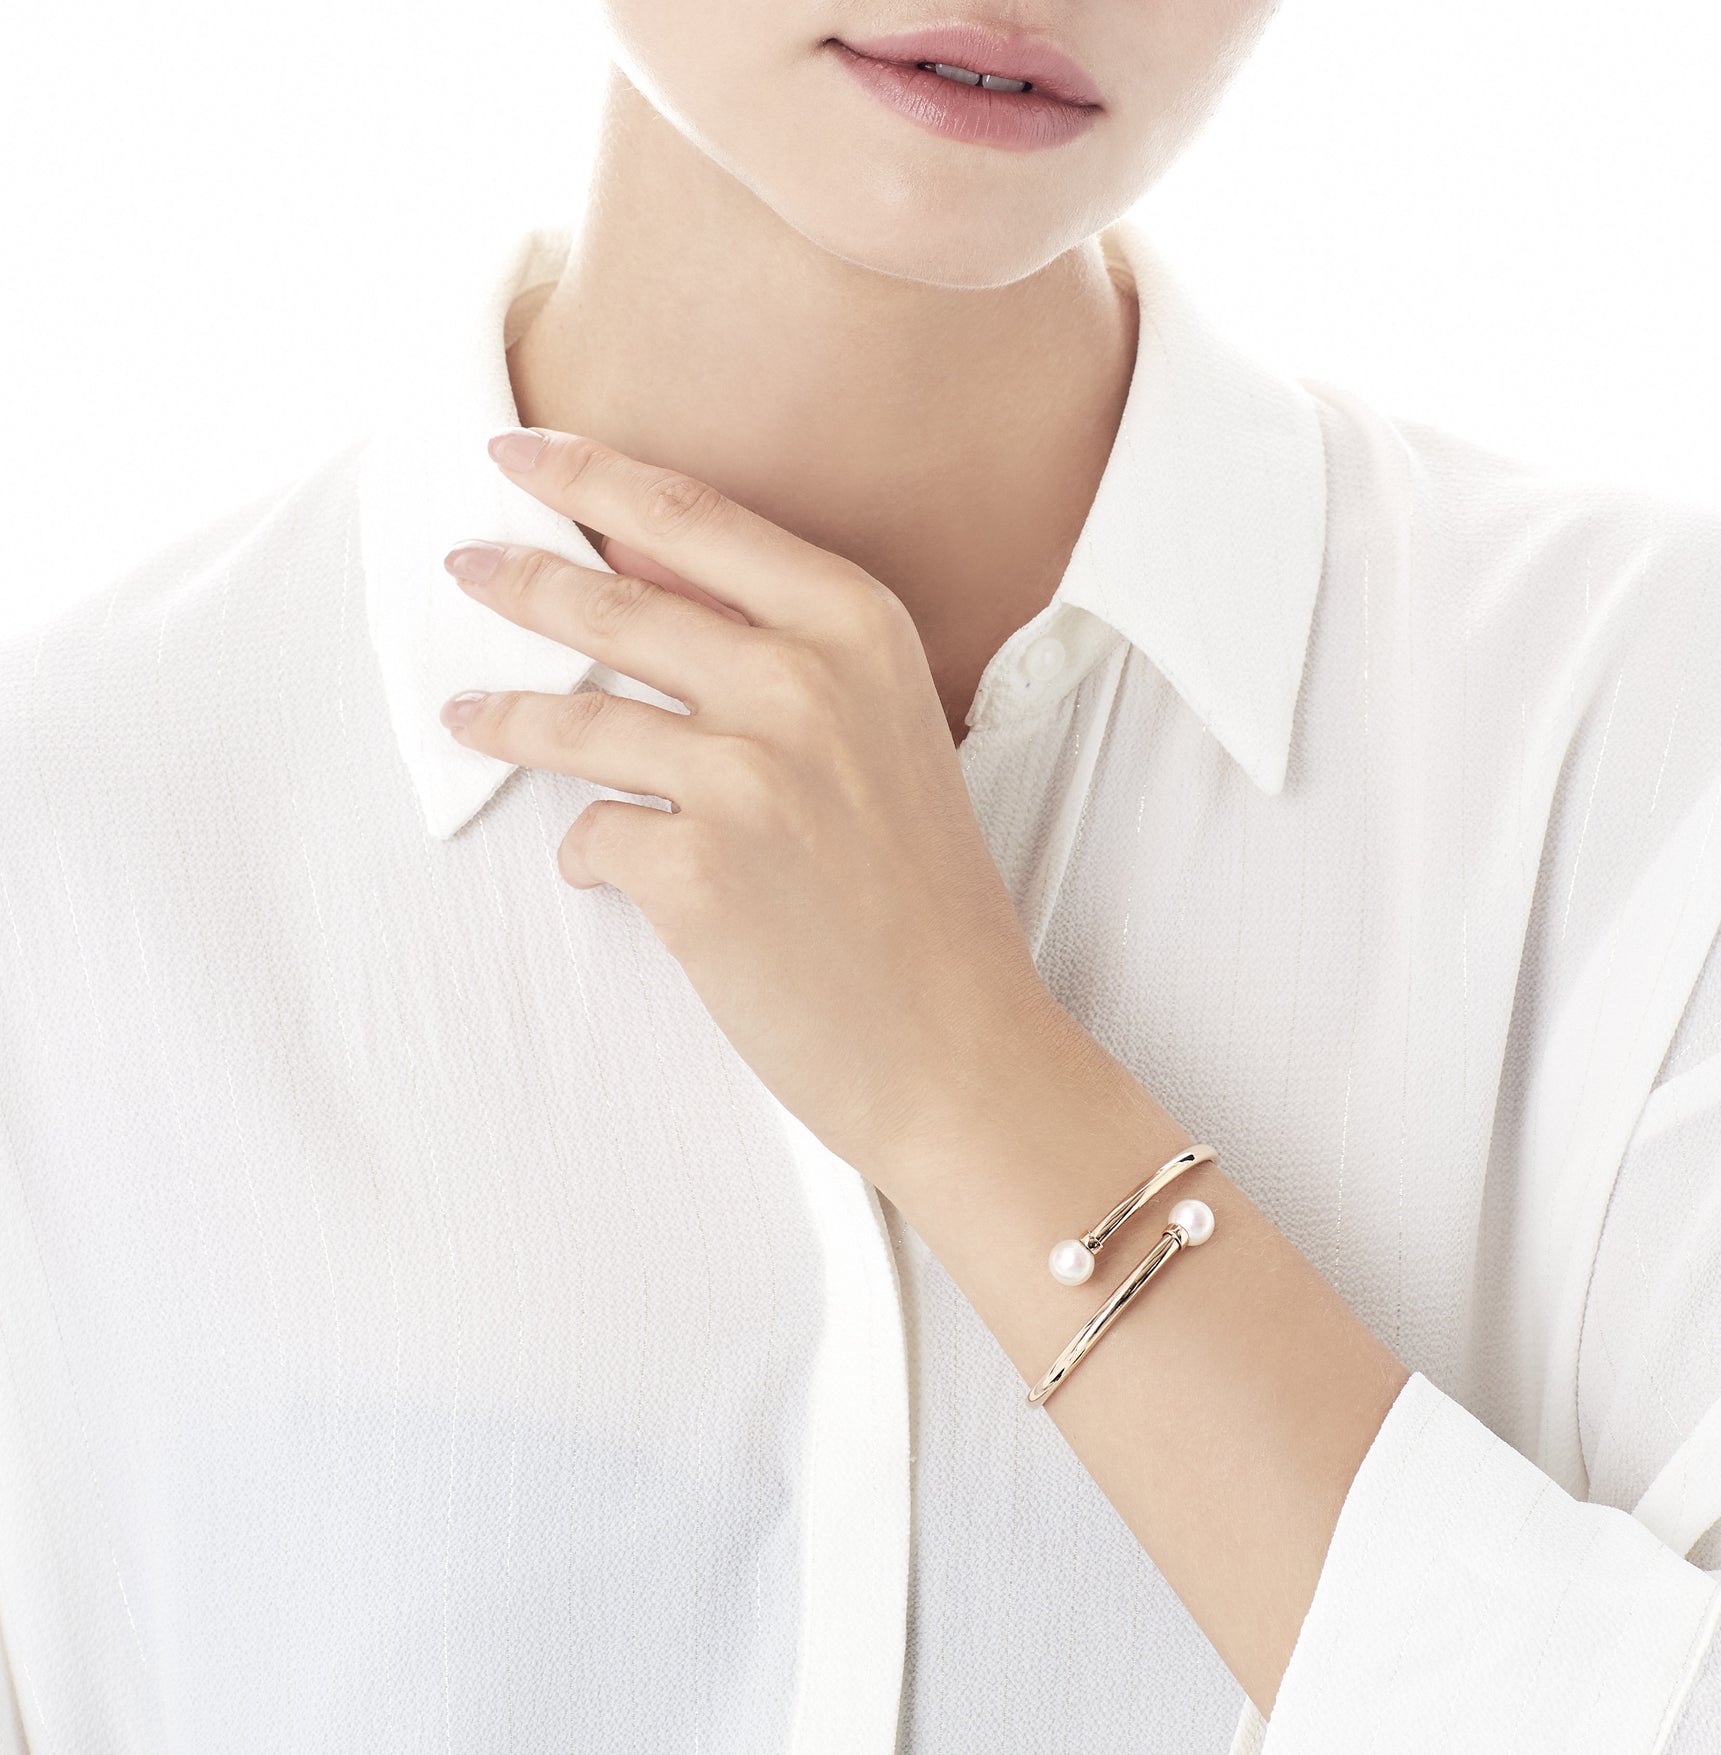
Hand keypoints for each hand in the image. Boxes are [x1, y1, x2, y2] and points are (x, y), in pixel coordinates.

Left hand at [439, 425, 1069, 1185]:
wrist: (961, 1047)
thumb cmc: (927, 900)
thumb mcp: (887, 736)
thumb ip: (788, 650)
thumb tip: (643, 572)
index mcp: (861, 630)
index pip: (692, 515)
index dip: (588, 472)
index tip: (519, 446)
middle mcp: (802, 682)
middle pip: (612, 599)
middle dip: (518, 577)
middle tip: (465, 564)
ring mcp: (746, 775)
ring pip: (575, 718)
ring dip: (509, 719)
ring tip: (471, 719)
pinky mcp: (695, 869)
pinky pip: (591, 835)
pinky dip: (586, 854)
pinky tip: (606, 874)